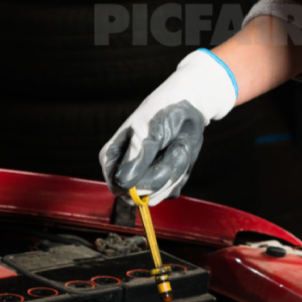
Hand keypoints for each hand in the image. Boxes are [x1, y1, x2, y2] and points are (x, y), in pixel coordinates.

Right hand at [98, 49, 238, 204]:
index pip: (118, 187)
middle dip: (161, 175)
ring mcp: (146, 176)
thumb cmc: (163, 113)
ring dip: (174, 172)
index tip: (153, 161)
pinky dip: (181, 173)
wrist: (189, 107)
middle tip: (172, 148)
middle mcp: (127, 171)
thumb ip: (137, 158)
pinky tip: (180, 154)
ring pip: (158, 194)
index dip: (137, 182)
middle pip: (140, 194)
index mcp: (112, 158)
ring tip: (177, 147)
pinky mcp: (163, 180)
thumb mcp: (148, 131)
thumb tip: (123, 183)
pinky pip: (172, 191)